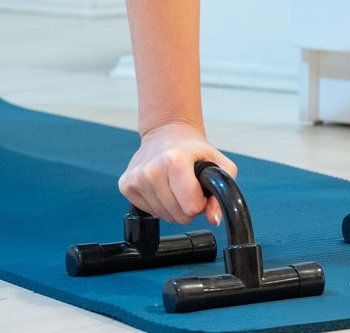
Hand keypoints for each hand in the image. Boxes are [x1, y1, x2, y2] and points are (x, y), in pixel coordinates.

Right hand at [119, 122, 236, 224]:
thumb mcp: (219, 164)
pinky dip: (158, 205)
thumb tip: (213, 218)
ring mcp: (136, 178)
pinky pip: (149, 212)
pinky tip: (162, 187)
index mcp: (175, 161)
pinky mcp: (125, 185)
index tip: (199, 189)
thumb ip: (223, 191)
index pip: (191, 207)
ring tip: (175, 185)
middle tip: (187, 186)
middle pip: (178, 215)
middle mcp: (152, 170)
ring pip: (163, 216)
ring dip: (173, 206)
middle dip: (187, 206)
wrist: (167, 132)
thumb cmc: (192, 148)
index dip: (201, 203)